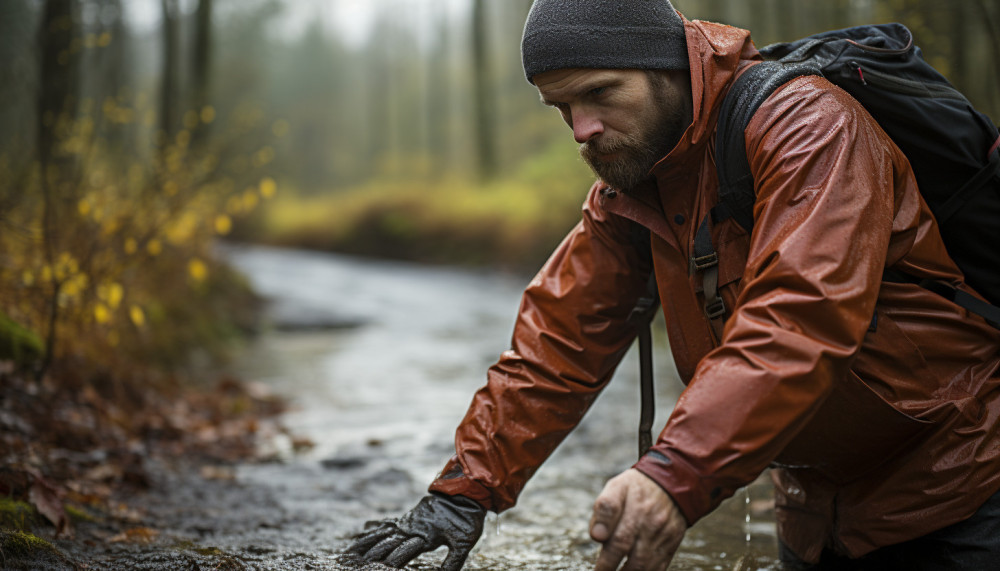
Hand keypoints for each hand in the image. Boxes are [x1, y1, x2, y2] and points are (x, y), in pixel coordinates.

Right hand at [345, 493, 485, 570]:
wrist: (465, 490)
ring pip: (383, 533)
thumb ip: (451, 563)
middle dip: (369, 555)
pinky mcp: (411, 516)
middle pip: (387, 544)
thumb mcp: (463, 543)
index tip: (372, 569)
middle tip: (349, 563)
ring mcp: (409, 521)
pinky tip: (364, 528)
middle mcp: (412, 529)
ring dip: (366, 542)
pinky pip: (389, 522)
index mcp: (424, 537)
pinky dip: (376, 526)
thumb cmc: (466, 518)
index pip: (402, 553)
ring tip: (349, 550)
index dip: (388, 563)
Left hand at [590, 469, 686, 570]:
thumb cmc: (637, 488)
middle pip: (633, 558)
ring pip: (646, 566)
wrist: (672, 484)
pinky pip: (660, 567)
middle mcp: (651, 525)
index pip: (619, 540)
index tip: (597, 570)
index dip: (606, 560)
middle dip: (612, 569)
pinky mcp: (671, 545)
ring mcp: (663, 537)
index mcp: (635, 510)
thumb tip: (597, 536)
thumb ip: (604, 509)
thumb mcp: (617, 487)